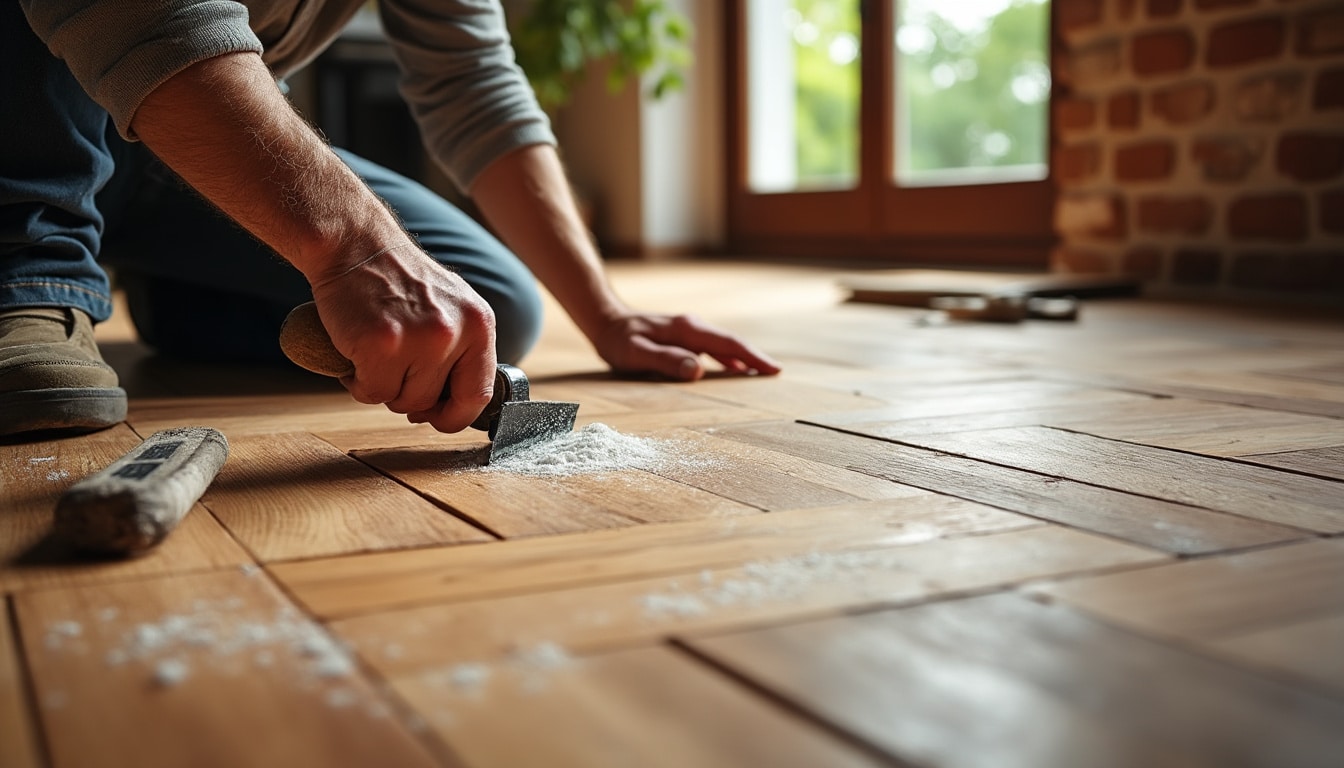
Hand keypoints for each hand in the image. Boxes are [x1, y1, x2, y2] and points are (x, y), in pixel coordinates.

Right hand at [309, 244, 496, 431]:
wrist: (355, 243)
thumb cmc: (397, 278)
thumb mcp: (451, 306)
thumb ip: (462, 351)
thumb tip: (455, 407)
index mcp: (479, 323)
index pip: (479, 393)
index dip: (455, 415)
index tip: (436, 418)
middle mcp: (455, 332)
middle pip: (432, 402)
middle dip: (407, 395)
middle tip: (391, 366)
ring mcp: (419, 339)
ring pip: (401, 400)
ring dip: (381, 386)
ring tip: (374, 353)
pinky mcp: (381, 344)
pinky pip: (370, 392)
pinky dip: (357, 382)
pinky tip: (356, 352)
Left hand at [594, 312, 781, 380]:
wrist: (605, 321)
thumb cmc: (617, 341)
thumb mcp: (635, 354)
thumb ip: (665, 360)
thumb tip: (698, 370)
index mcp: (686, 330)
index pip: (728, 344)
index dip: (752, 357)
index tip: (773, 370)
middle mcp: (692, 326)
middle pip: (732, 342)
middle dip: (756, 357)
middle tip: (777, 374)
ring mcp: (689, 330)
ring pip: (724, 344)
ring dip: (745, 357)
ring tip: (763, 373)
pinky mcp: (684, 335)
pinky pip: (713, 346)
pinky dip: (729, 356)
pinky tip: (735, 368)